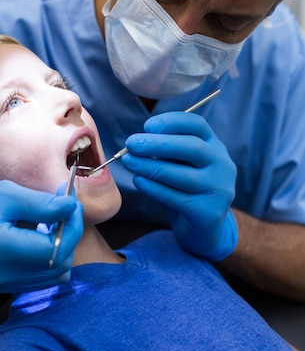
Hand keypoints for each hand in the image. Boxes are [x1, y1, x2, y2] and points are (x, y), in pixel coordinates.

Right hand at [0, 180, 82, 293]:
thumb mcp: (5, 193)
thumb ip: (41, 205)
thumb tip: (71, 208)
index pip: (54, 250)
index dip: (71, 226)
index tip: (71, 202)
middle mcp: (3, 275)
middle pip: (59, 265)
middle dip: (69, 234)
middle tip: (63, 207)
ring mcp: (4, 284)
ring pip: (55, 274)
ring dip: (62, 246)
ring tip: (51, 220)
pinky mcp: (5, 285)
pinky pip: (42, 276)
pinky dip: (49, 256)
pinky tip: (40, 235)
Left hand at [122, 112, 237, 260]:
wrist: (205, 229)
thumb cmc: (186, 188)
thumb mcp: (180, 164)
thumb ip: (165, 151)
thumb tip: (136, 143)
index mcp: (214, 146)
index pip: (197, 125)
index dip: (172, 122)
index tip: (147, 125)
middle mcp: (222, 165)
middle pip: (193, 148)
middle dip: (158, 144)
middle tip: (131, 143)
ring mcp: (219, 189)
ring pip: (183, 174)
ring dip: (151, 166)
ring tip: (128, 161)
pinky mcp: (209, 212)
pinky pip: (177, 197)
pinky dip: (154, 188)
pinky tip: (138, 181)